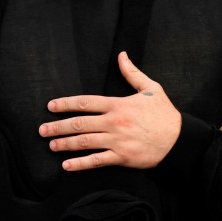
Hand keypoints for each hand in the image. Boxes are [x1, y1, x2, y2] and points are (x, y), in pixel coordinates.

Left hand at [39, 51, 181, 170]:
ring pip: (84, 142)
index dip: (65, 104)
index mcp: (118, 104)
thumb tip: (121, 55)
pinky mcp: (122, 157)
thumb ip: (132, 73)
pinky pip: (97, 161)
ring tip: (51, 145)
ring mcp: (117, 141)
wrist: (179, 139)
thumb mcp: (151, 88)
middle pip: (80, 123)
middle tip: (42, 129)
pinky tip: (66, 165)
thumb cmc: (165, 113)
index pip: (86, 102)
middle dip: (58, 126)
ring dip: (64, 144)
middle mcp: (114, 122)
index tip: (51, 107)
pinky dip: (80, 164)